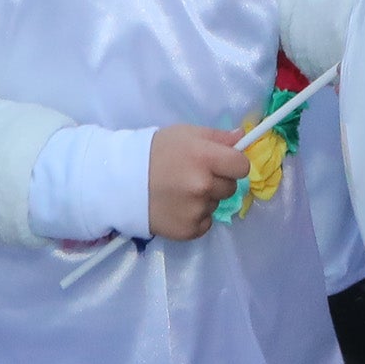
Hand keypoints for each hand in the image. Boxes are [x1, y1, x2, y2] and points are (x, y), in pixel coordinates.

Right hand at [146, 124, 251, 239]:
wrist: (122, 181)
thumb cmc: (156, 151)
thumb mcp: (186, 133)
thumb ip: (217, 136)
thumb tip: (242, 138)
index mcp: (205, 158)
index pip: (242, 166)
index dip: (233, 164)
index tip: (222, 164)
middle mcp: (204, 186)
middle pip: (231, 187)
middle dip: (218, 181)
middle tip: (195, 176)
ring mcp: (196, 210)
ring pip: (216, 204)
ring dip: (205, 199)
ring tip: (181, 191)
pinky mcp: (189, 230)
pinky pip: (205, 222)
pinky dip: (195, 216)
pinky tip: (178, 206)